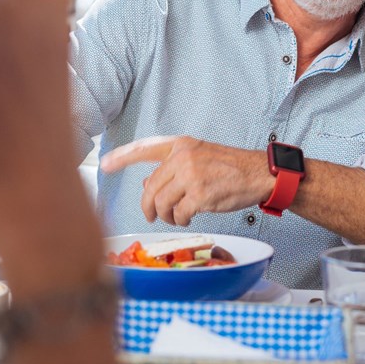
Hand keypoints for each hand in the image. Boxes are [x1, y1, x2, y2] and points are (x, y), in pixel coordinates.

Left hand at [100, 136, 271, 225]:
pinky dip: (181, 219)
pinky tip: (190, 216)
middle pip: (150, 187)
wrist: (258, 173)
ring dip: (166, 215)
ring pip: (161, 203)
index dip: (122, 157)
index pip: (145, 148)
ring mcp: (191, 176)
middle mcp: (183, 157)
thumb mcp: (200, 158)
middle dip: (148, 206)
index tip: (105, 164)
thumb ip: (173, 168)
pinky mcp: (200, 195)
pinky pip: (178, 214)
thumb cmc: (232, 167)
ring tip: (176, 216)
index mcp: (182, 145)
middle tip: (151, 215)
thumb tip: (148, 184)